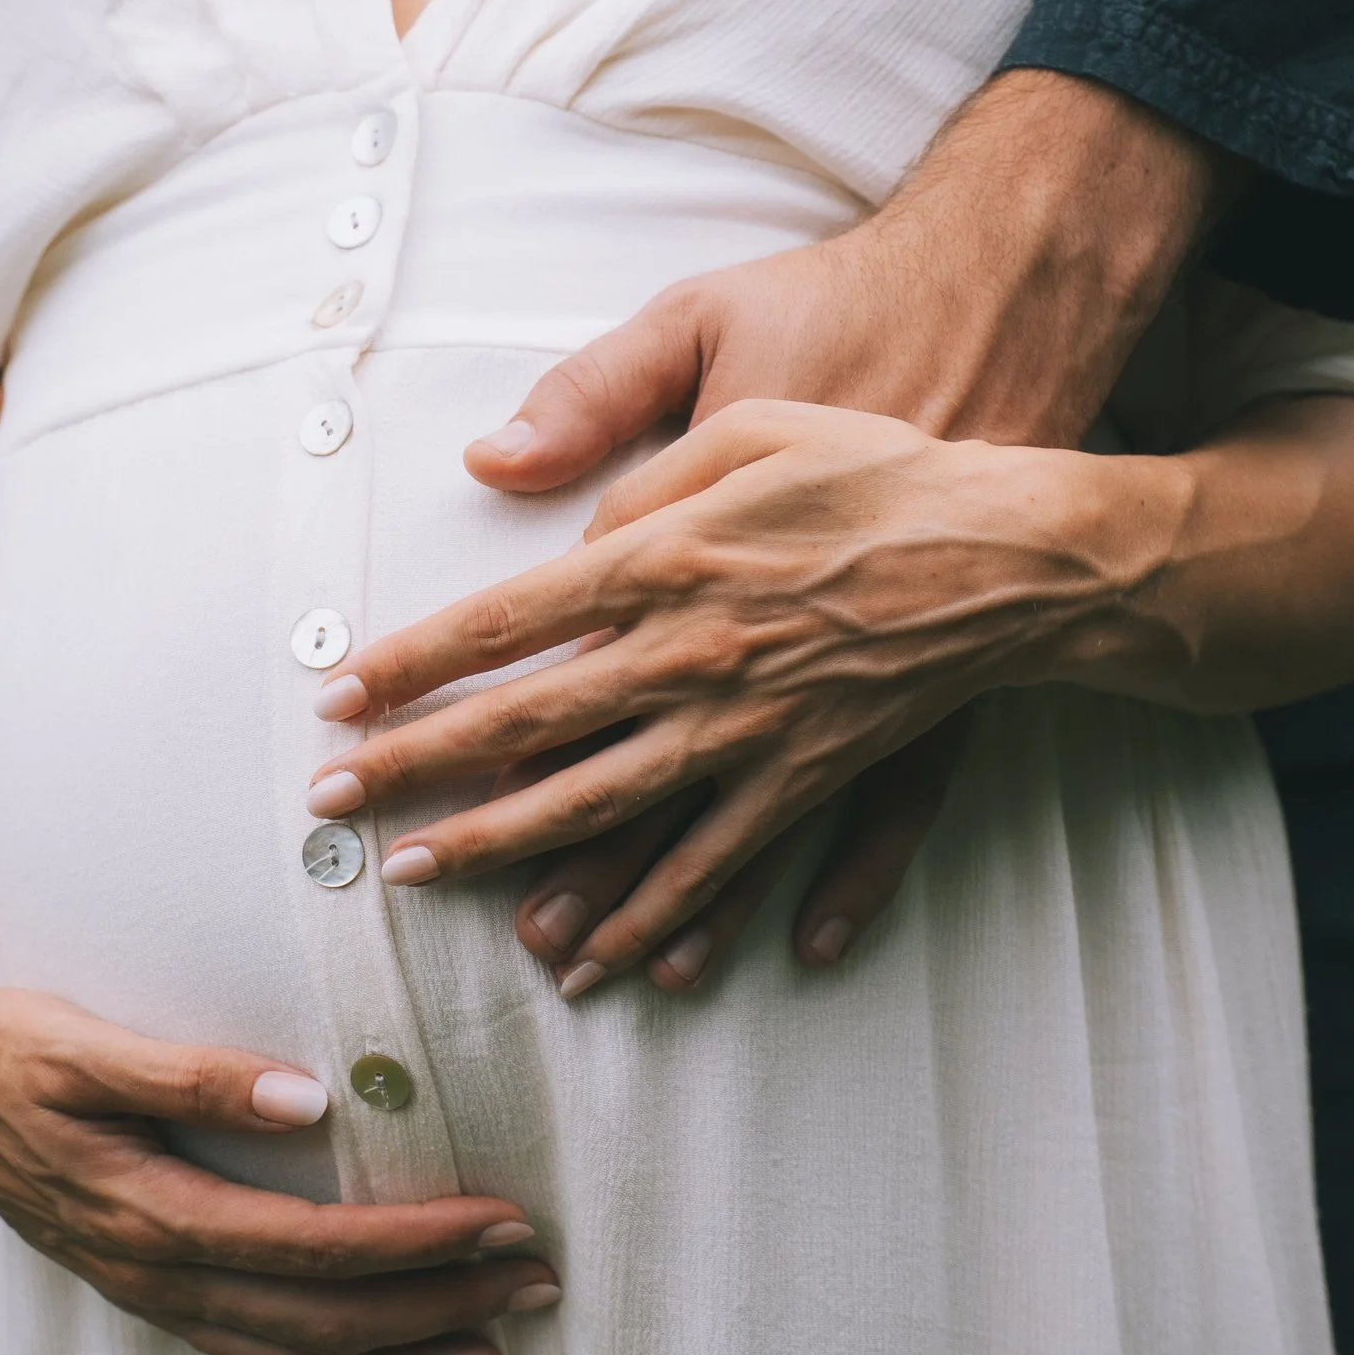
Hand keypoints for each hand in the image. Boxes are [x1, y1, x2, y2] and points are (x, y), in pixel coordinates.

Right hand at [0, 966, 560, 1354]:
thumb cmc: (6, 1046)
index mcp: (146, 1212)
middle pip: (319, 1319)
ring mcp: (152, 1295)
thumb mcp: (82, 1041)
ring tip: (500, 1353)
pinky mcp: (153, 1293)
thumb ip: (191, 1071)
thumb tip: (305, 1095)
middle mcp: (154, 1272)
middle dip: (438, 1309)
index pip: (308, 1246)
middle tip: (541, 1283)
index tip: (502, 1223)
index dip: (411, 1245)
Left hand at [311, 401, 1184, 983]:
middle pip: (529, 728)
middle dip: (421, 769)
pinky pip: (728, 863)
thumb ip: (628, 438)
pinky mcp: (817, 774)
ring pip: (606, 810)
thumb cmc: (877, 452)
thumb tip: (529, 489)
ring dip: (508, 852)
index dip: (413, 664)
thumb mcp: (747, 396)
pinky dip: (668, 916)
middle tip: (334, 804)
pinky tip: (614, 959)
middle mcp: (695, 654)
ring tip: (426, 878)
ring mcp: (756, 730)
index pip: (504, 621)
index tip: (343, 698)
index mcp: (668, 557)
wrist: (1019, 540)